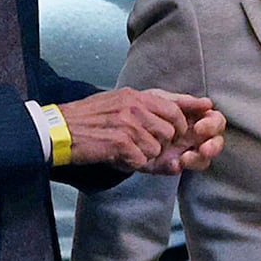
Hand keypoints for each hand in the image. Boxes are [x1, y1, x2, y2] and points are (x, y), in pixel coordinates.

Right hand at [59, 89, 223, 174]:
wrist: (58, 130)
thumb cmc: (90, 118)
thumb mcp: (121, 100)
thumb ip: (154, 103)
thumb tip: (202, 103)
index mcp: (136, 96)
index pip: (175, 110)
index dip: (177, 127)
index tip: (170, 134)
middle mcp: (134, 107)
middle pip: (169, 133)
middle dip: (159, 144)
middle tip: (138, 145)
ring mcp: (127, 125)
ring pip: (155, 149)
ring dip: (141, 155)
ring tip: (122, 150)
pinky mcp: (120, 144)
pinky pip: (139, 161)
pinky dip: (128, 164)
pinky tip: (113, 157)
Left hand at [138, 92, 225, 174]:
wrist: (121, 124)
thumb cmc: (148, 109)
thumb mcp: (164, 101)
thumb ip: (184, 102)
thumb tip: (208, 103)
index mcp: (198, 119)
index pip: (216, 122)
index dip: (212, 125)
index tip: (199, 127)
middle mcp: (196, 137)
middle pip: (216, 142)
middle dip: (213, 146)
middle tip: (203, 148)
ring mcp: (185, 152)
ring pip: (203, 160)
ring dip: (197, 159)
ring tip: (184, 158)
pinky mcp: (170, 164)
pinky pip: (179, 169)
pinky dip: (177, 167)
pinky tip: (171, 164)